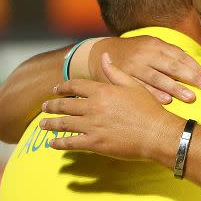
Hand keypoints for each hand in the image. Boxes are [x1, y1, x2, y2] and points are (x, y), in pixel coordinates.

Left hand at [41, 53, 183, 160]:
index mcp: (102, 91)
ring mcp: (93, 126)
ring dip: (51, 124)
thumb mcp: (134, 85)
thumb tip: (104, 56)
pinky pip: (71, 143)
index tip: (55, 90)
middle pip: (65, 105)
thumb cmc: (149, 109)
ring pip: (64, 124)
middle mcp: (94, 107)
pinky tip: (52, 143)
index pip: (75, 86)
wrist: (157, 133)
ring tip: (43, 125)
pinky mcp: (95, 143)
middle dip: (52, 106)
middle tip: (44, 107)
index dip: (63, 87)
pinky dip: (59, 143)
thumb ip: (115, 71)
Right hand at [89, 36, 200, 103]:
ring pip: (158, 77)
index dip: (197, 69)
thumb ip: (171, 55)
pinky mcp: (123, 77)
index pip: (181, 56)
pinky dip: (153, 94)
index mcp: (156, 44)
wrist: (100, 52)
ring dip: (175, 87)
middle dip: (192, 77)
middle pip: (173, 66)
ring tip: (191, 97)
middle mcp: (146, 53)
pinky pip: (141, 87)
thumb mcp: (152, 47)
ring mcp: (134, 65)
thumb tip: (197, 68)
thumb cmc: (134, 53)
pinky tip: (166, 101)